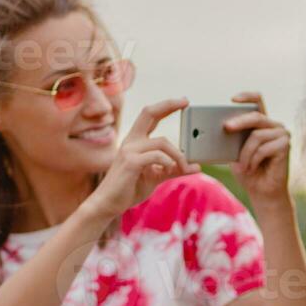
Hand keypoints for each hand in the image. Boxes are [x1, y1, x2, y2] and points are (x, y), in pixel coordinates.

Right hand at [86, 98, 196, 219]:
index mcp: (135, 141)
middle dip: (168, 105)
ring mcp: (129, 150)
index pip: (150, 116)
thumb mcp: (156, 177)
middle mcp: (131, 141)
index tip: (183, 101)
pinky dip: (169, 162)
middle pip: (149, 113)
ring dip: (179, 155)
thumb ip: (173, 169)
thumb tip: (197, 166)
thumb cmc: (130, 189)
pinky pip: (157, 156)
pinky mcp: (131, 162)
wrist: (109, 204)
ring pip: (163, 142)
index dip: (166, 106)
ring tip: (185, 167)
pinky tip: (171, 170)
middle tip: (186, 102)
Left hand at [223, 91, 291, 204]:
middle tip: (225, 127)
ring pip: (257, 135)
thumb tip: (220, 127)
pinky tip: (252, 168)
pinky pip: (263, 148)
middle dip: (239, 121)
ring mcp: (283, 135)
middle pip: (256, 116)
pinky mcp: (286, 146)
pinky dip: (254, 160)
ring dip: (245, 153)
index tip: (232, 99)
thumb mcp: (235, 152)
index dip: (247, 96)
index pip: (258, 101)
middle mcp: (275, 126)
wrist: (262, 192)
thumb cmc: (249, 171)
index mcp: (263, 123)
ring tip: (242, 166)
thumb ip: (232, 138)